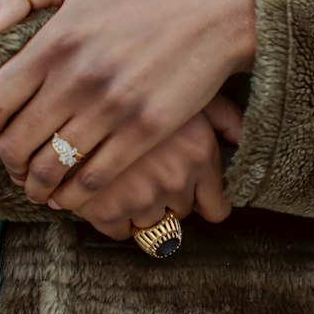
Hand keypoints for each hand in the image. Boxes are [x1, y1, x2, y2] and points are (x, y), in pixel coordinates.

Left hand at [0, 0, 255, 204]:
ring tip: (38, 186)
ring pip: (51, 169)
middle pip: (16, 146)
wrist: (212, 14)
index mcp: (54, 42)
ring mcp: (112, 108)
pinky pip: (94, 178)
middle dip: (7, 165)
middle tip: (14, 167)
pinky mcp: (145, 131)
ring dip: (36, 186)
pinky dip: (74, 195)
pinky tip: (69, 195)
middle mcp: (77, 78)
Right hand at [40, 100, 241, 239]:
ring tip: (126, 182)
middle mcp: (176, 178)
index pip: (216, 209)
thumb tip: (242, 136)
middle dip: (169, 199)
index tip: (193, 197)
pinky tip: (107, 195)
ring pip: (151, 225)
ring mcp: (140, 196)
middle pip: (181, 214)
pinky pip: (118, 231)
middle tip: (150, 175)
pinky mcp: (105, 209)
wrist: (72, 87)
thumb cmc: (140, 82)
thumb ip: (224, 116)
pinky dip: (113, 219)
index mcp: (200, 153)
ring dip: (141, 209)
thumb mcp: (188, 89)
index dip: (204, 203)